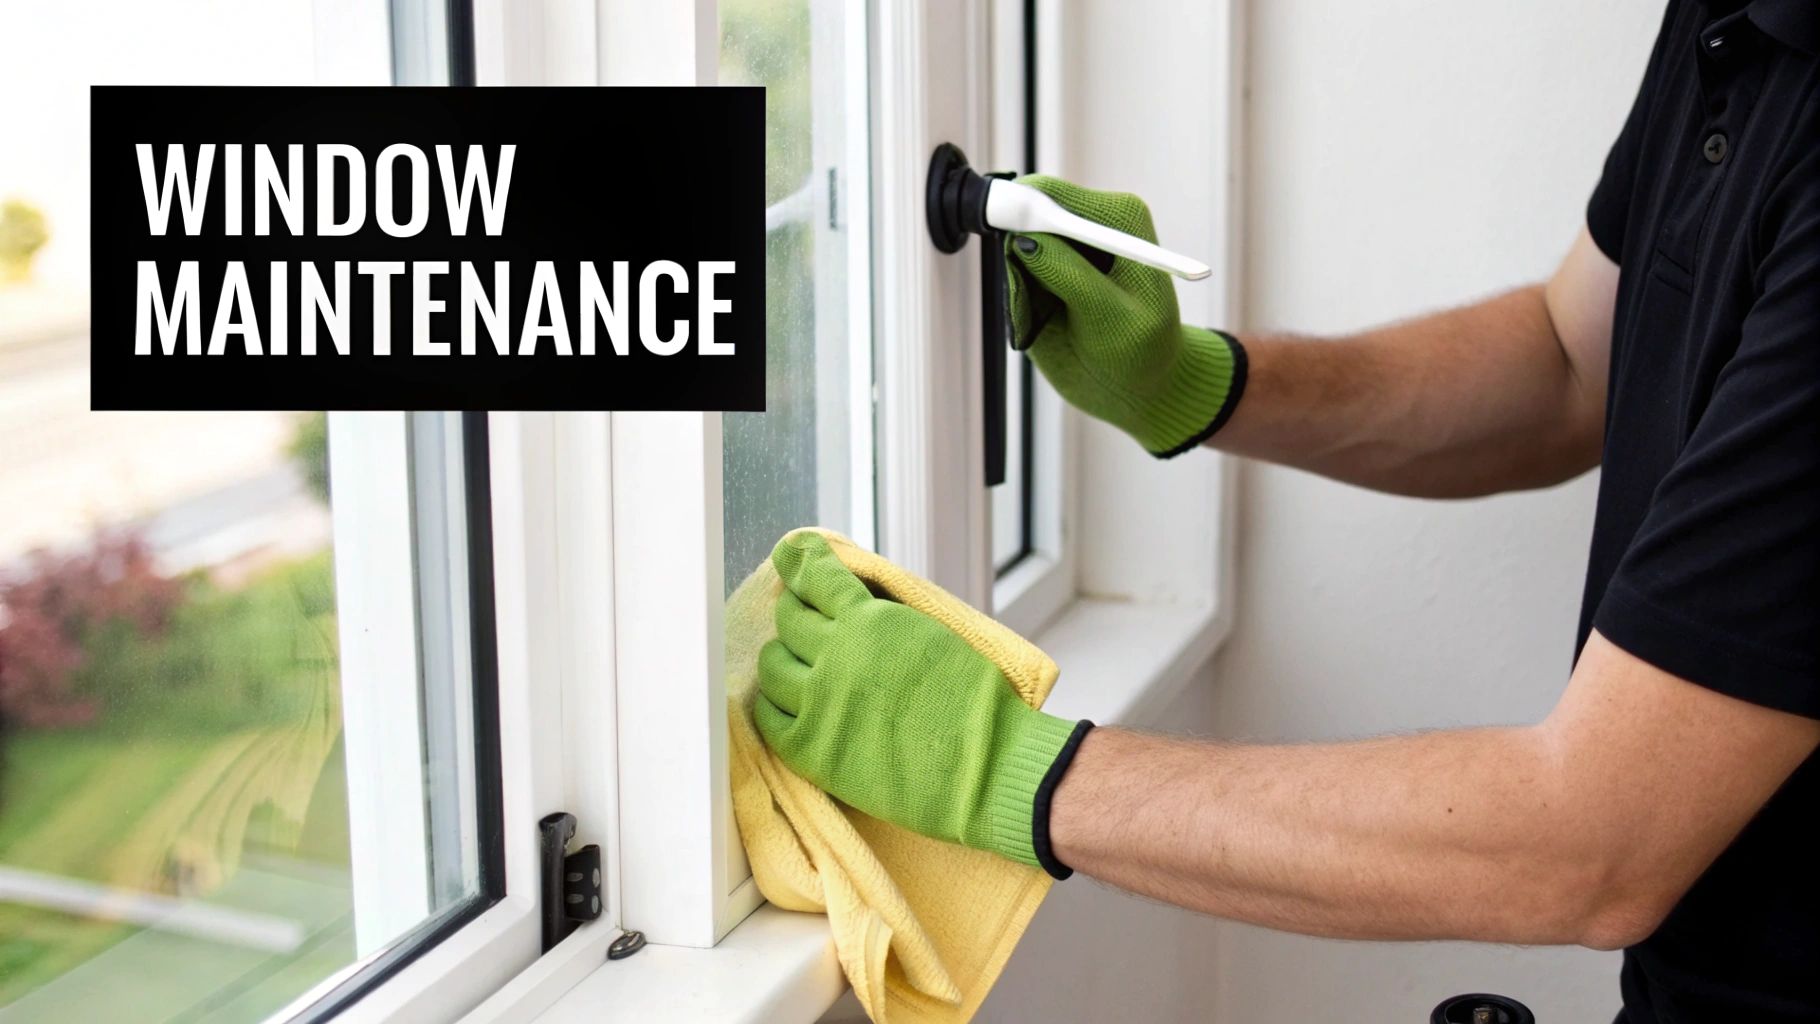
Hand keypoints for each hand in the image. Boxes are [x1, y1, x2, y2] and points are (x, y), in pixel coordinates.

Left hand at [755, 533, 1086, 871]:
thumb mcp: (932, 635)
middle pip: (789, 620)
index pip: (817, 577)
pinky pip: (769, 719)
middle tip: (803, 623)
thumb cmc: (976, 703)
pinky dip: (775, 706)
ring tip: (796, 666)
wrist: (985, 768)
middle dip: (795, 615)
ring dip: (783, 659)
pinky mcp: (811, 750)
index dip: (800, 562)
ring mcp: (819, 703)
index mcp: (872, 621)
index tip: (789, 554)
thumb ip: (886, 620)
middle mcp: (837, 654)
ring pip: (773, 667)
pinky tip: (789, 705)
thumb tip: (853, 609)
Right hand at [1006, 175, 1244, 456]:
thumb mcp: (1111, 319)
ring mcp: (1065, 247)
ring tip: (1045, 320)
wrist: (1135, 386)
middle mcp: (1089, 224)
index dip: (1024, 208)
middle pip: (1028, 212)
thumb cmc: (1138, 352)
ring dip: (1017, 281)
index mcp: (1119, 219)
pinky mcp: (1046, 271)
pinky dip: (1016, 297)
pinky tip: (1039, 322)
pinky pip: (1013, 273)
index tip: (1003, 229)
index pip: (1059, 198)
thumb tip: (1026, 241)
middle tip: (1029, 295)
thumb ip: (1071, 276)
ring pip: (1014, 245)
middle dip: (1018, 249)